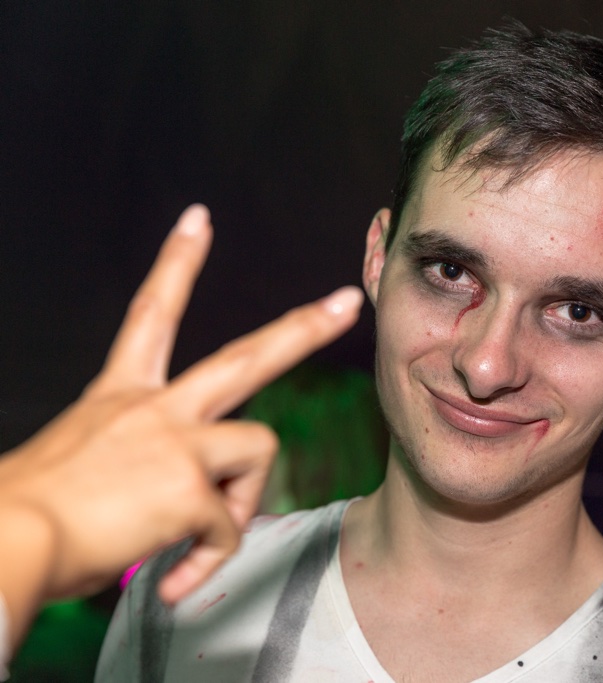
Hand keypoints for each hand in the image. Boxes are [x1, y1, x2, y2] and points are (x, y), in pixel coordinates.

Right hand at [0, 205, 362, 606]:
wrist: (2, 542)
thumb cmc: (28, 515)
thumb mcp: (81, 468)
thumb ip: (135, 470)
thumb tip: (170, 511)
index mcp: (121, 397)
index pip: (151, 313)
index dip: (177, 263)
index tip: (199, 221)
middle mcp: (154, 409)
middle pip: (247, 354)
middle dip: (304, 328)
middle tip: (345, 303)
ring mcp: (176, 442)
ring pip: (259, 448)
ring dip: (241, 500)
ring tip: (201, 536)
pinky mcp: (189, 486)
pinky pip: (226, 530)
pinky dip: (208, 560)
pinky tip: (176, 580)